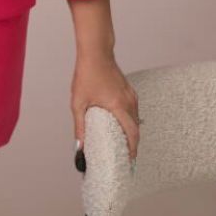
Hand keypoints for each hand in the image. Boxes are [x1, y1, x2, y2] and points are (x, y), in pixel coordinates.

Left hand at [70, 50, 139, 166]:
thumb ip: (80, 126)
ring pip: (136, 120)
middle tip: (125, 158)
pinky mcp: (129, 92)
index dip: (132, 150)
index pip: (132, 134)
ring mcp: (131, 96)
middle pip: (136, 129)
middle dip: (132, 145)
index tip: (130, 162)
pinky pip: (133, 111)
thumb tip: (79, 146)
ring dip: (132, 133)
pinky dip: (130, 122)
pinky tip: (121, 126)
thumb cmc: (87, 74)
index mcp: (119, 106)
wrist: (96, 53)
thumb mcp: (79, 102)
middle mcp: (129, 102)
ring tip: (123, 145)